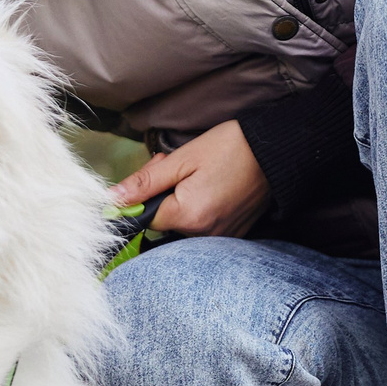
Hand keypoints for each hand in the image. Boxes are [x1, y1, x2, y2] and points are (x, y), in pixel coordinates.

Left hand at [109, 120, 269, 238]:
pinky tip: (211, 188)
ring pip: (182, 225)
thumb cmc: (228, 148)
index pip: (145, 218)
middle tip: (177, 167)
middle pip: (164, 223)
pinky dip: (199, 210)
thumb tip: (113, 199)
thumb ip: (145, 182)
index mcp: (188, 215)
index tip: (158, 172)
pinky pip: (202, 227)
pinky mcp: (233, 234)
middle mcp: (204, 234)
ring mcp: (221, 237)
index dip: (145, 195)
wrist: (274, 151)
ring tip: (198, 177)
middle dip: (163, 197)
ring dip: (181, 203)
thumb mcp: (181, 159)